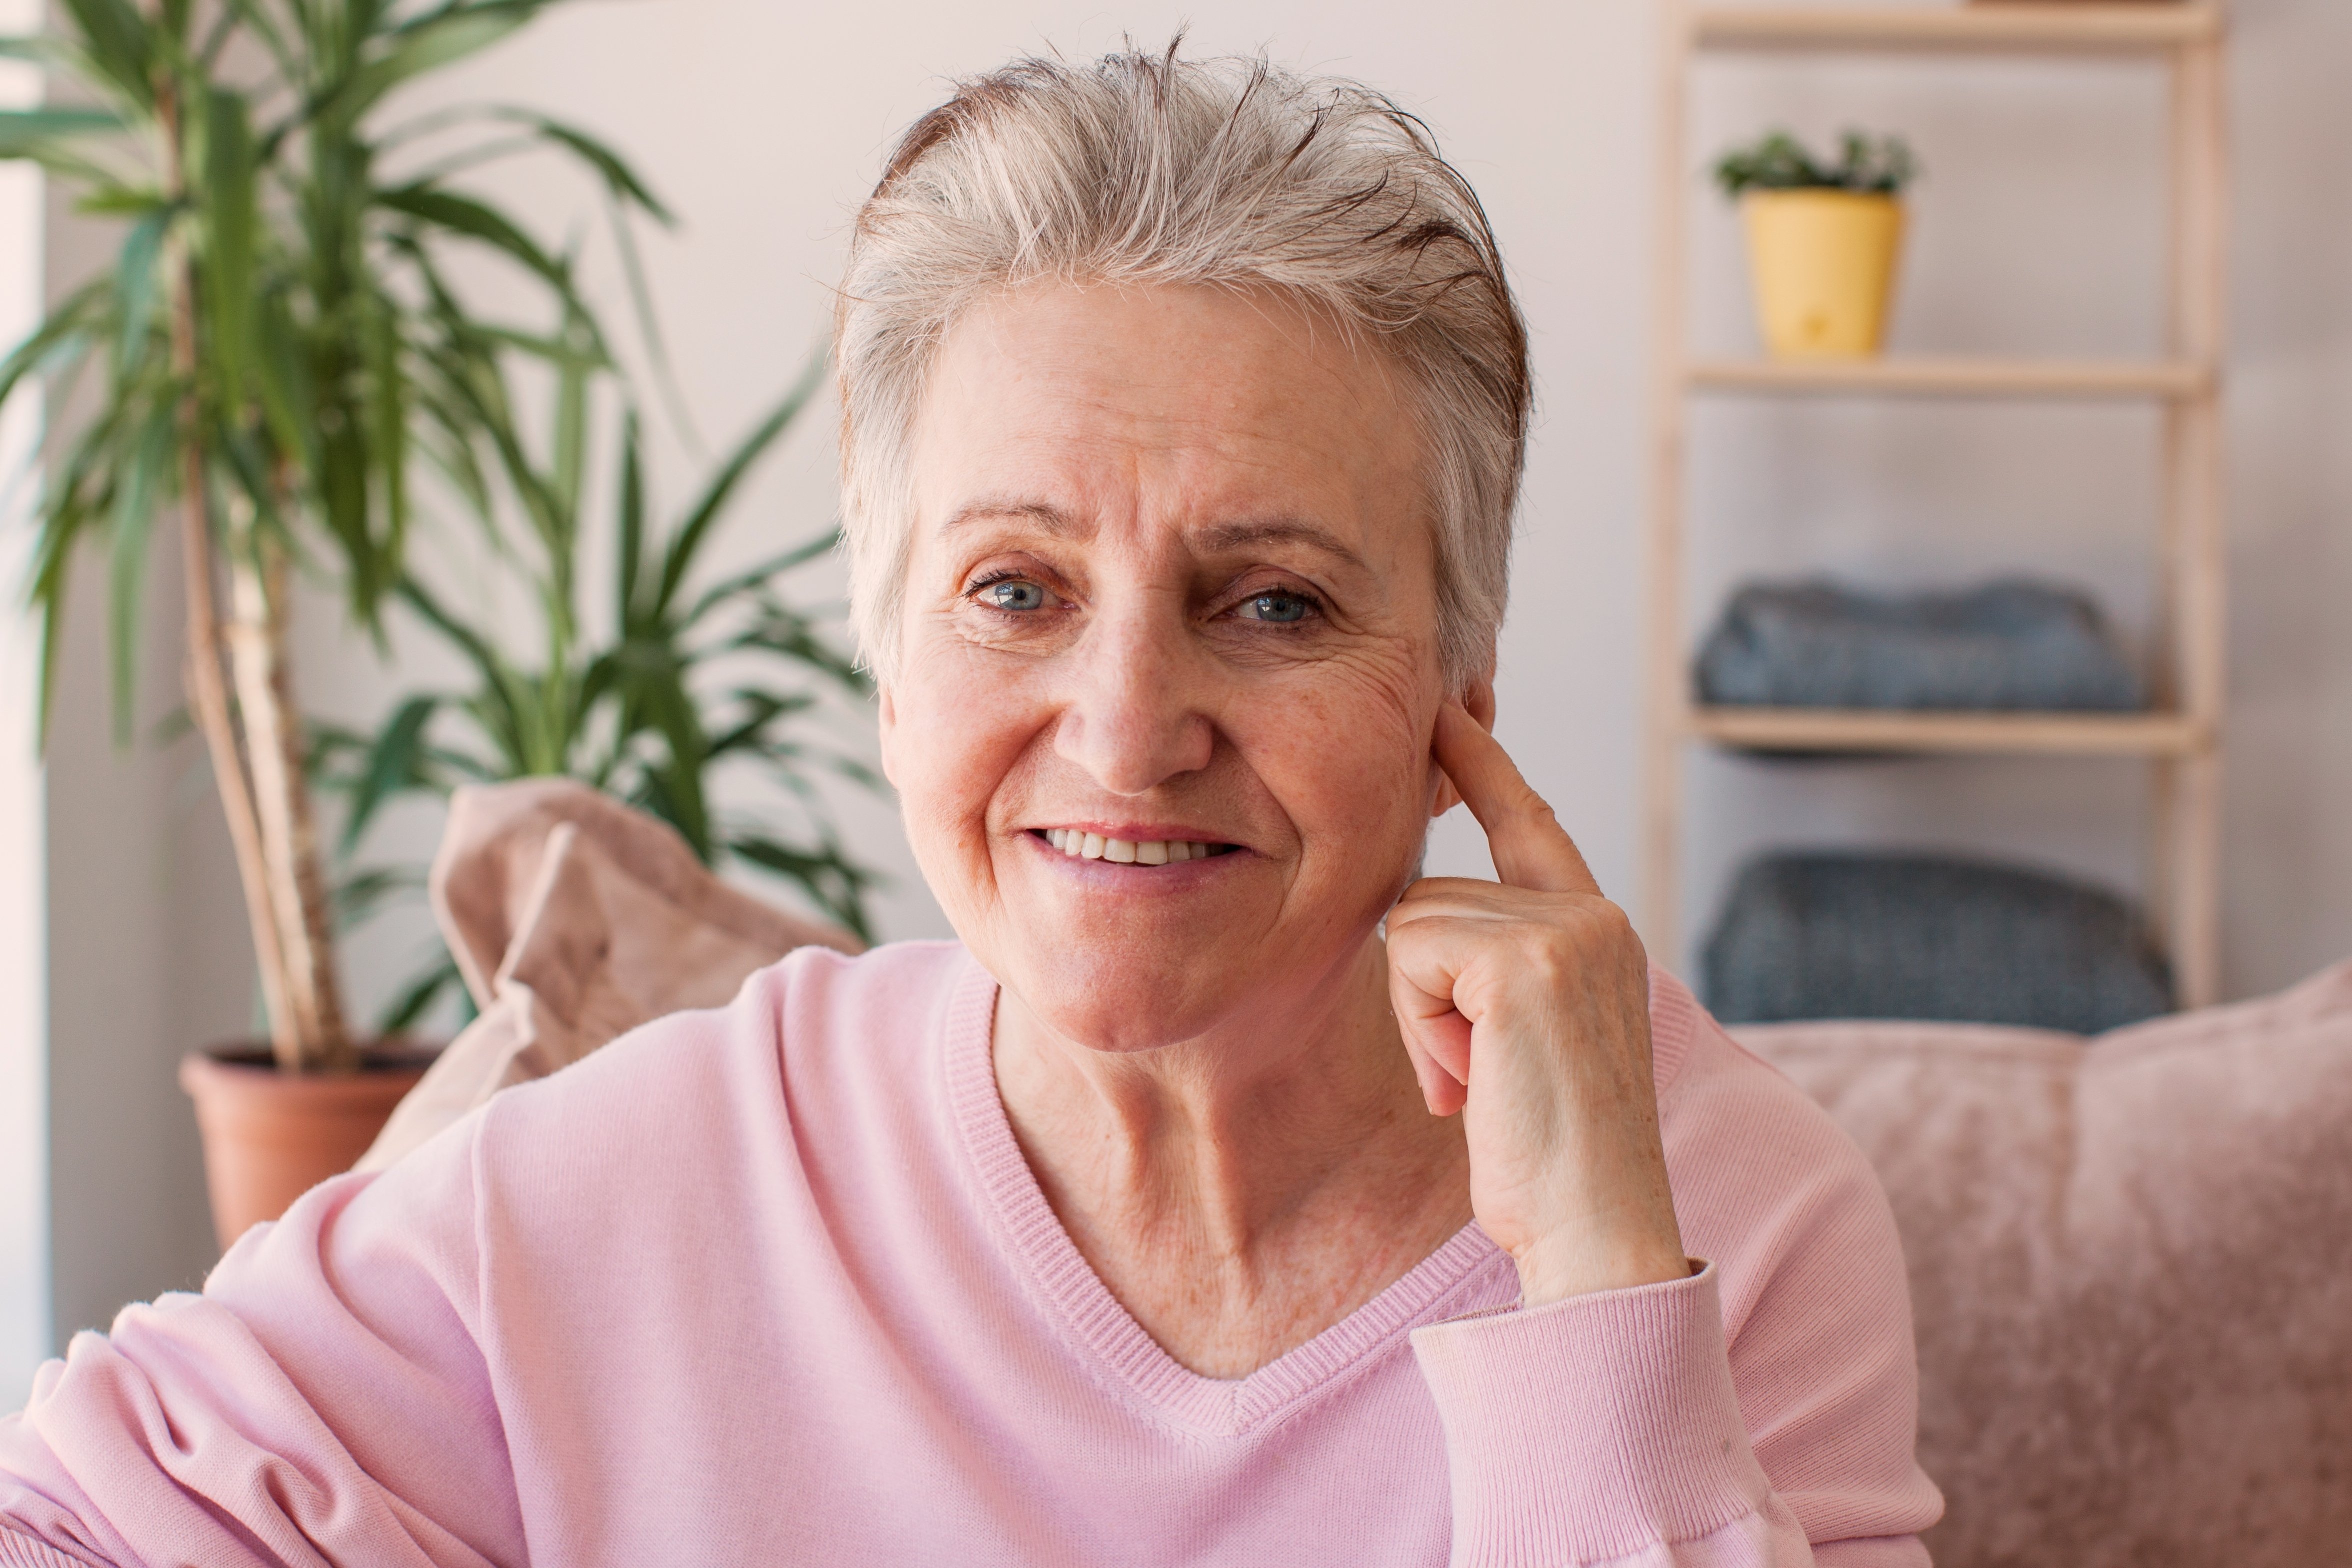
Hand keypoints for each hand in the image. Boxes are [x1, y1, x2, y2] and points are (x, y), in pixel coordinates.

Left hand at [1385, 704, 1687, 1306]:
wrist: (1598, 1230)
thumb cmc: (1551, 1155)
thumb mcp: (1524, 1040)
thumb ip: (1493, 968)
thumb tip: (1415, 930)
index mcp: (1598, 930)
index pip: (1527, 820)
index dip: (1482, 763)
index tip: (1447, 704)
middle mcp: (1593, 915)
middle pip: (1433, 895)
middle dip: (1421, 990)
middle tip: (1471, 1074)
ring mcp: (1567, 930)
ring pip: (1413, 924)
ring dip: (1417, 1015)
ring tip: (1478, 1082)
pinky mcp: (1527, 960)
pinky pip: (1410, 952)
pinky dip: (1418, 1024)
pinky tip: (1469, 1082)